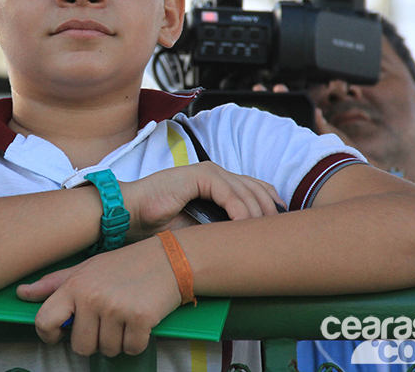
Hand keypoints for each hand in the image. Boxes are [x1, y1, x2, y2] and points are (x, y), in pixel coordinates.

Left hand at [17, 237, 178, 356]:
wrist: (168, 259)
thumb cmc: (124, 265)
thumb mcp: (86, 269)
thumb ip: (53, 284)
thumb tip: (21, 293)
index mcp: (74, 285)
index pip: (44, 321)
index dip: (49, 336)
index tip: (61, 335)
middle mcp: (92, 297)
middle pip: (81, 347)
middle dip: (94, 341)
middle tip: (106, 321)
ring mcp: (116, 308)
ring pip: (107, 350)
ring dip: (117, 341)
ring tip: (125, 317)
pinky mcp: (140, 319)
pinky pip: (131, 349)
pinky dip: (137, 341)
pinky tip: (140, 321)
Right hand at [121, 162, 283, 240]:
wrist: (132, 215)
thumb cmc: (160, 226)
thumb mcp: (201, 229)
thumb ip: (223, 228)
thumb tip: (251, 243)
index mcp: (217, 183)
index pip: (256, 189)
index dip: (272, 207)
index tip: (282, 230)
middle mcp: (216, 173)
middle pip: (258, 189)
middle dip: (271, 213)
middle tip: (279, 237)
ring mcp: (209, 172)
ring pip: (248, 192)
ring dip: (258, 216)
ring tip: (262, 238)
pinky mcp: (199, 175)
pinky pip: (230, 194)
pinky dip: (241, 212)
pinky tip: (244, 228)